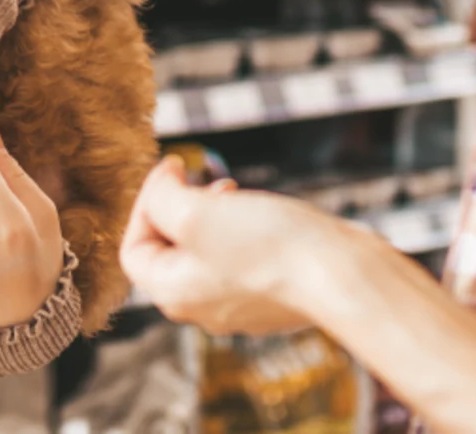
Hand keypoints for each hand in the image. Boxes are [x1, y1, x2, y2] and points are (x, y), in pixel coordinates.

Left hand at [121, 157, 376, 335]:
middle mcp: (201, 308)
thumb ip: (162, 198)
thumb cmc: (267, 246)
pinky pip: (241, 260)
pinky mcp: (272, 298)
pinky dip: (242, 231)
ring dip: (211, 215)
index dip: (144, 202)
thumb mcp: (195, 213)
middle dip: (178, 207)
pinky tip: (264, 214)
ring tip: (233, 191)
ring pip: (207, 253)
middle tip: (201, 179)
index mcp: (173, 294)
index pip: (134, 249)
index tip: (173, 168)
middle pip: (169, 251)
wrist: (341, 276)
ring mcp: (239, 306)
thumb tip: (161, 186)